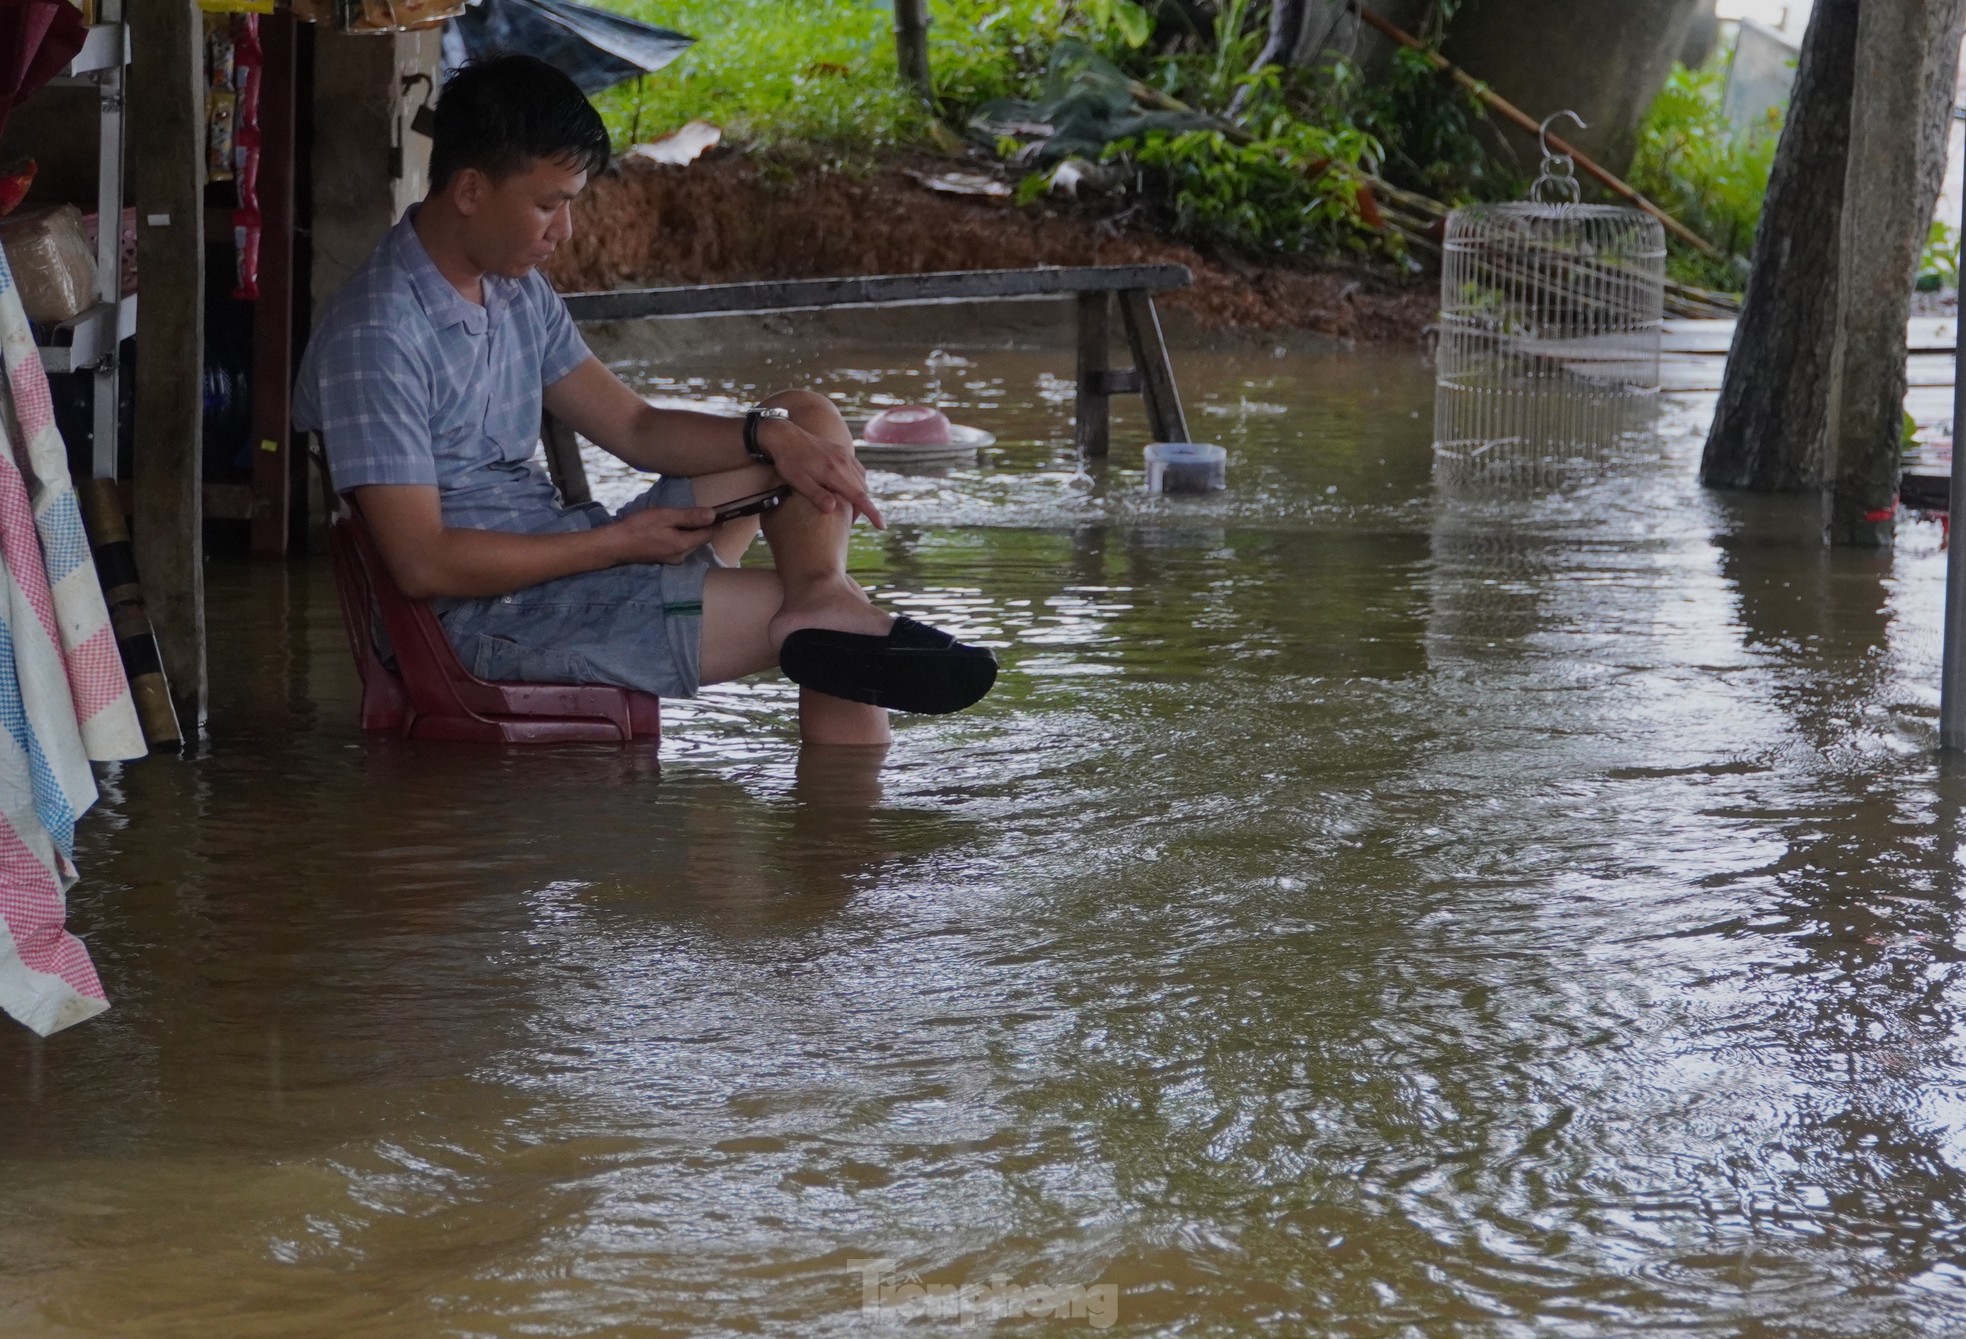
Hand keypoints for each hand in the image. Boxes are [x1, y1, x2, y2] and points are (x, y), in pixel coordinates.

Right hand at [606, 505, 718, 564]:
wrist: (615, 544)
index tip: (723, 512)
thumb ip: (690, 516)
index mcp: (684, 545)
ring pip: (689, 543)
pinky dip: (681, 536)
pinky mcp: (663, 558)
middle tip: (704, 510)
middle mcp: (681, 556)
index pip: (709, 534)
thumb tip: (713, 515)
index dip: (717, 523)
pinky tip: (672, 527)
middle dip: (704, 526)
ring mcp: (672, 559)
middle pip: (700, 539)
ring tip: (687, 516)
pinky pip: (679, 546)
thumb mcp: (666, 517)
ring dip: (691, 531)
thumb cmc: (639, 528)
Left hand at [762, 417, 886, 529]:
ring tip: (848, 508)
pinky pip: (857, 470)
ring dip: (859, 496)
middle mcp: (844, 463)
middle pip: (862, 491)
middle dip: (861, 508)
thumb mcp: (798, 481)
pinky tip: (848, 489)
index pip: (860, 497)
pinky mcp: (841, 452)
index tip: (882, 526)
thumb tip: (833, 509)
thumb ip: (816, 495)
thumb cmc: (788, 461)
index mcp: (834, 472)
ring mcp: (844, 456)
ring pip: (861, 481)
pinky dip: (857, 483)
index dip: (872, 513)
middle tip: (848, 522)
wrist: (785, 436)